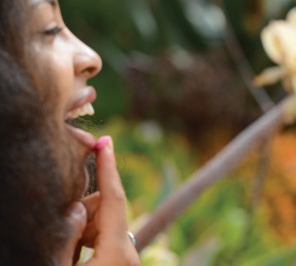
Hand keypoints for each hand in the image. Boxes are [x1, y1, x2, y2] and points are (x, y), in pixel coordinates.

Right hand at [59, 136, 139, 264]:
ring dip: (83, 230)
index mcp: (117, 250)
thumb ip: (69, 237)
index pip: (113, 199)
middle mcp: (127, 251)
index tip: (106, 141)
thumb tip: (76, 209)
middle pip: (104, 210)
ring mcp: (126, 257)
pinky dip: (88, 241)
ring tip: (72, 256)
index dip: (108, 168)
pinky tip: (77, 258)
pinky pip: (104, 239)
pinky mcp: (122, 262)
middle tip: (69, 243)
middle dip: (83, 213)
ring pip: (102, 223)